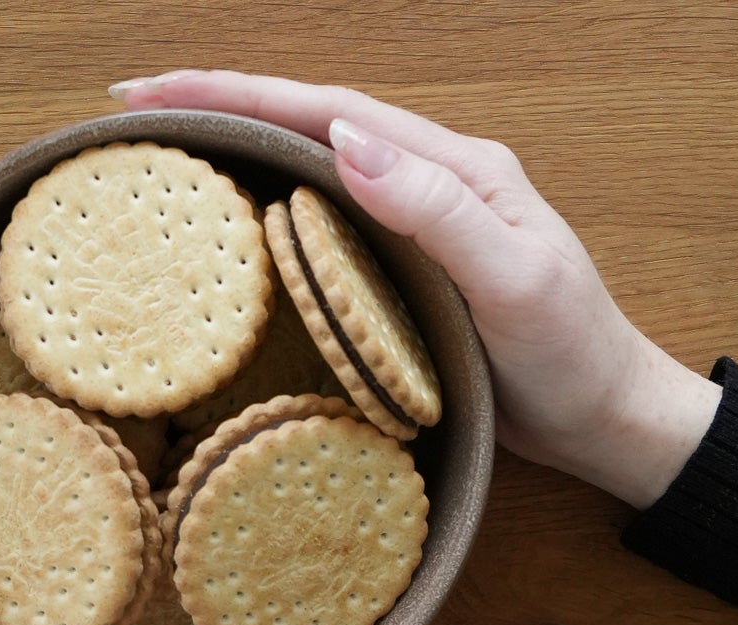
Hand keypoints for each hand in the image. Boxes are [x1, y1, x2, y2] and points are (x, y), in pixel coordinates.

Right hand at [110, 70, 720, 507]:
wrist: (608, 421)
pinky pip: (318, 228)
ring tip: (157, 156)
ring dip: (234, 154)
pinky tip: (223, 233)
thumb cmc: (571, 357)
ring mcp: (414, 227)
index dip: (239, 93)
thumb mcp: (513, 283)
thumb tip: (347, 144)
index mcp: (455, 167)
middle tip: (129, 114)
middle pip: (306, 124)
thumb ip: (437, 212)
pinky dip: (262, 215)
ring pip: (306, 171)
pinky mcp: (402, 274)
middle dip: (218, 107)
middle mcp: (429, 182)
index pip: (329, 111)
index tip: (158, 90)